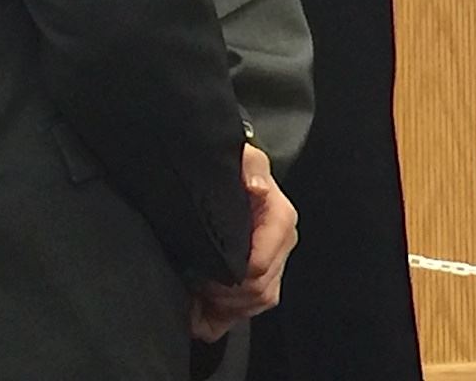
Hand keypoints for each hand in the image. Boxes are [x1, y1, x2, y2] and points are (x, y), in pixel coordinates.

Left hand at [189, 143, 298, 340]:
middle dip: (224, 292)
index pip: (260, 267)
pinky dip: (215, 318)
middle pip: (259, 291)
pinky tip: (196, 307)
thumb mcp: (241, 158)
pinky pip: (240, 317)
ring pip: (253, 306)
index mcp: (280, 221)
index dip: (230, 274)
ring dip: (221, 305)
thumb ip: (250, 166)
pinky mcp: (255, 284)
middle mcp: (280, 246)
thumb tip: (256, 186)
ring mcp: (270, 268)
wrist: (227, 181)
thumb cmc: (233, 171)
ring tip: (195, 288)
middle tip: (195, 278)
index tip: (204, 268)